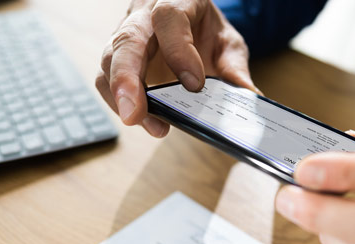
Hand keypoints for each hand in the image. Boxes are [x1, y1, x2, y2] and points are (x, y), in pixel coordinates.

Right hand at [96, 0, 256, 137]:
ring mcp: (126, 34)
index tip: (195, 85)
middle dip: (128, 79)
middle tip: (135, 114)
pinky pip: (105, 77)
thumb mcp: (227, 42)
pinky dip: (117, 100)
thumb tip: (248, 97)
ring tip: (141, 121)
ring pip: (110, 60)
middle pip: (127, 40)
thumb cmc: (205, 29)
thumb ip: (235, 67)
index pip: (169, 19)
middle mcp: (144, 15)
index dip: (179, 51)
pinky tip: (140, 118)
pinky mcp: (117, 57)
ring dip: (120, 95)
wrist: (188, 19)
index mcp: (177, 1)